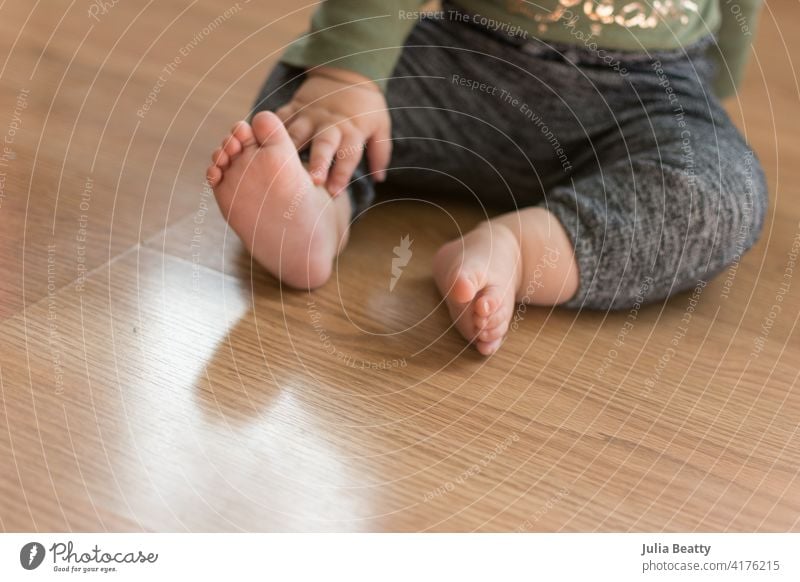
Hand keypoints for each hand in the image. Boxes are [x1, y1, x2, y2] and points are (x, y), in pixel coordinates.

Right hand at [275, 67, 391, 195]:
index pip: (349, 155)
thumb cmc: (365, 107)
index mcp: (352, 130)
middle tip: (312, 181)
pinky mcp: (293, 106)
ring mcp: (310, 114)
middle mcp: (330, 123)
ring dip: (287, 151)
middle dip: (318, 163)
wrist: (347, 72)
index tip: (335, 192)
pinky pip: (279, 118)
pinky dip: (267, 130)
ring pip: (296, 133)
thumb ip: (380, 152)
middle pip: (324, 144)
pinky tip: (256, 145)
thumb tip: (379, 179)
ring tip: (277, 167)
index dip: (342, 174)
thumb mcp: (381, 126)